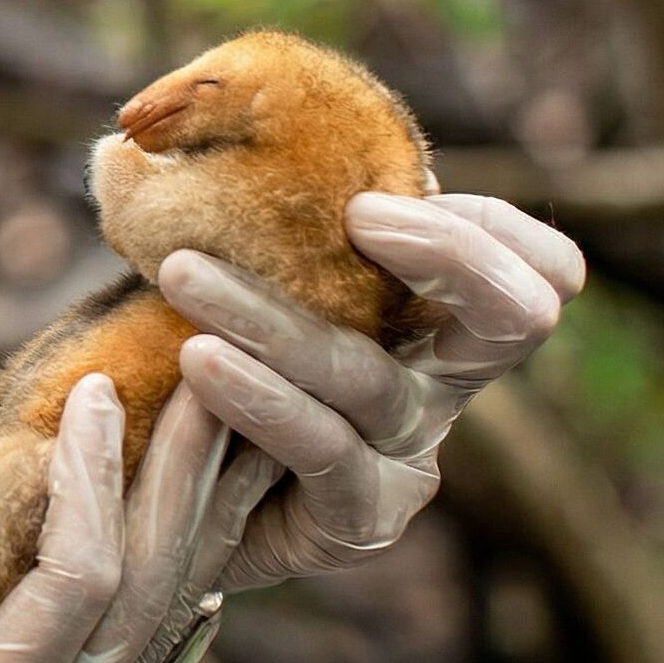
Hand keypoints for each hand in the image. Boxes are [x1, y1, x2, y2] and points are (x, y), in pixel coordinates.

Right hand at [0, 375, 275, 662]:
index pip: (76, 587)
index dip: (90, 483)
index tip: (90, 389)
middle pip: (151, 590)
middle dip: (180, 473)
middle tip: (205, 363)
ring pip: (164, 610)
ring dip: (194, 505)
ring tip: (218, 408)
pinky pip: (146, 627)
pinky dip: (177, 548)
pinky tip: (186, 499)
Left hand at [160, 191, 585, 590]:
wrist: (173, 498)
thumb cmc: (210, 360)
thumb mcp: (240, 280)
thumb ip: (234, 214)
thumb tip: (125, 144)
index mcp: (437, 316)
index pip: (538, 267)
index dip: (491, 227)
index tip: (370, 199)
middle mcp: (443, 384)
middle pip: (519, 315)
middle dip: (454, 254)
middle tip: (355, 216)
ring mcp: (409, 456)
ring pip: (369, 376)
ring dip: (270, 317)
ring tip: (180, 273)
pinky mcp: (359, 519)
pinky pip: (322, 450)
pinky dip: (258, 399)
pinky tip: (198, 361)